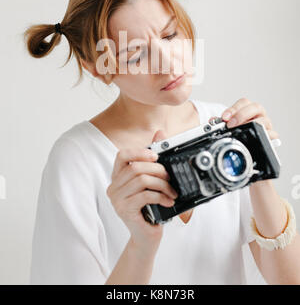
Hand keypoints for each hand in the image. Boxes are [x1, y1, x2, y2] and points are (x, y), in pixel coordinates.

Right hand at [106, 129, 177, 251]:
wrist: (146, 236)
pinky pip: (145, 195)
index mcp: (118, 177)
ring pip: (142, 180)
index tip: (156, 155)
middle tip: (170, 177)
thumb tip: (160, 133)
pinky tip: (168, 201)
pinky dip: (161, 196)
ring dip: (162, 184)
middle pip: (135, 167)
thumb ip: (153, 159)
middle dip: (157, 170)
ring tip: (172, 191)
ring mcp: (117, 200)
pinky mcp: (125, 210)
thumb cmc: (149, 208)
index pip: (121, 155)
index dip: (139, 152)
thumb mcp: (152, 183)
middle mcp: (114, 187)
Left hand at [220, 97, 279, 140]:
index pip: (244, 102)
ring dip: (252, 125)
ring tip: (242, 131)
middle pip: (256, 107)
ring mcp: (266, 125)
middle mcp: (260, 114)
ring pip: (264, 120)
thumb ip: (220, 122)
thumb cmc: (240, 131)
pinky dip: (265, 136)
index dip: (234, 109)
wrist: (250, 144)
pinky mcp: (272, 137)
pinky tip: (256, 138)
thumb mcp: (229, 125)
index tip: (224, 117)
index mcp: (249, 108)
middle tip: (230, 124)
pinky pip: (272, 135)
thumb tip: (212, 120)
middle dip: (241, 115)